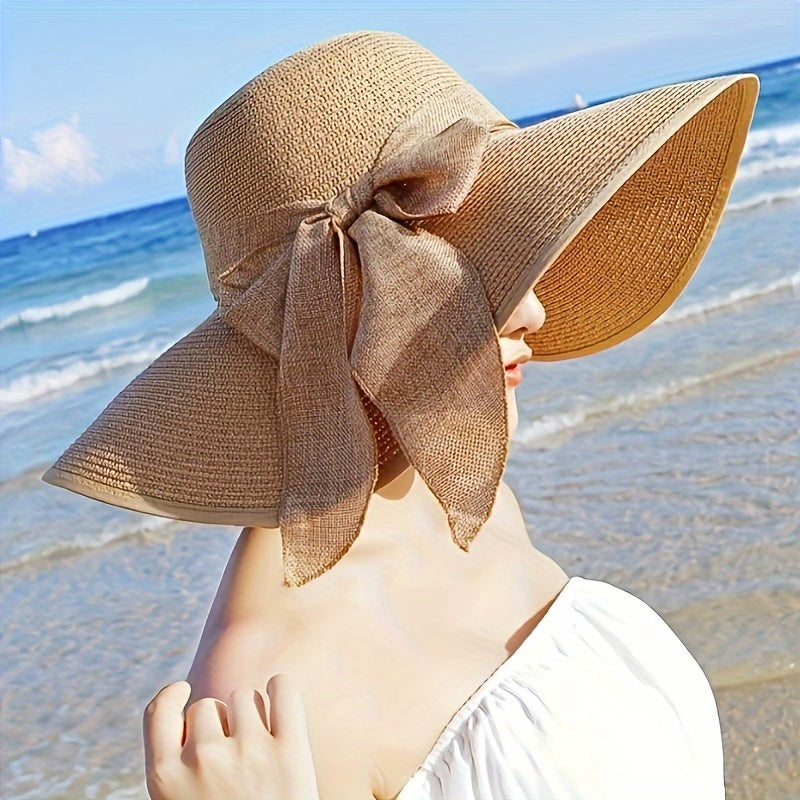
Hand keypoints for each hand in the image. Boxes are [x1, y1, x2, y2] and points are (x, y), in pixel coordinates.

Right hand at [143, 674, 319, 799]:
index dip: (173, 696)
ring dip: (250, 712)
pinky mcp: (290, 749)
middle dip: (219, 723)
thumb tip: (188, 710)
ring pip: (243, 696)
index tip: (183, 693)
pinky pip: (282, 688)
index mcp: (166, 778)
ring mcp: (247, 752)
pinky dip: (280, 688)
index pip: (159, 711)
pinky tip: (278, 696)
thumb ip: (178, 768)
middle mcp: (203, 759)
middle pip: (207, 706)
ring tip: (258, 748)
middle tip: (233, 756)